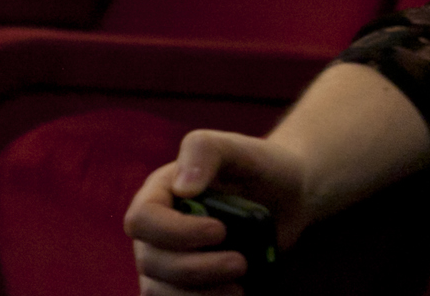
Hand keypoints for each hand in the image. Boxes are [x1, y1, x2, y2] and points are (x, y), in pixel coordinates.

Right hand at [125, 130, 311, 294]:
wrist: (287, 196)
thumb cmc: (261, 167)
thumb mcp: (239, 148)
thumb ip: (205, 151)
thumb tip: (182, 189)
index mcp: (161, 192)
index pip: (142, 219)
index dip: (174, 232)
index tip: (219, 231)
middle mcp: (155, 229)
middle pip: (151, 262)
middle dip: (196, 269)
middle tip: (240, 263)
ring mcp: (166, 261)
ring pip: (158, 291)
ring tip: (238, 288)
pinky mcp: (182, 286)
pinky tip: (233, 295)